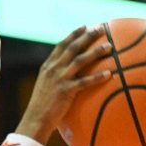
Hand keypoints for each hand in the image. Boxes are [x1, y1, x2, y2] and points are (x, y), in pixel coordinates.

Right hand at [17, 25, 113, 143]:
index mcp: (47, 67)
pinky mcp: (66, 91)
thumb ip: (54, 76)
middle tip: (101, 29)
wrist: (35, 119)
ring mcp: (59, 80)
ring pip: (80, 60)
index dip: (74, 34)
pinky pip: (85, 82)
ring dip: (96, 52)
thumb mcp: (44, 86)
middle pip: (73, 48)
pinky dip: (97, 77)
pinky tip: (109, 74)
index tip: (85, 26)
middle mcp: (53, 70)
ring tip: (109, 46)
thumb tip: (68, 73)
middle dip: (88, 36)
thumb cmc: (41, 106)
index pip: (62, 45)